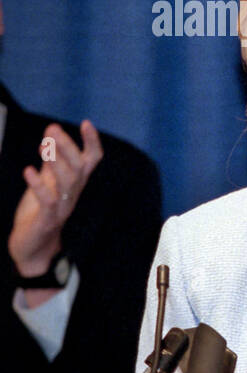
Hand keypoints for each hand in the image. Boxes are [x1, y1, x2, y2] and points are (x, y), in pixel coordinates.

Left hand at [8, 121, 102, 275]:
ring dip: (56, 163)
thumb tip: (50, 137)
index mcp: (74, 184)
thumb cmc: (39, 214)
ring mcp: (62, 207)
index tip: (86, 123)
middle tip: (52, 129)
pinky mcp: (47, 220)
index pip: (91, 161)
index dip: (91, 143)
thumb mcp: (45, 184)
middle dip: (67, 147)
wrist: (32, 249)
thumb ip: (49, 164)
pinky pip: (48, 201)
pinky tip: (28, 170)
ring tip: (44, 146)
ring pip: (67, 182)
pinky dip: (38, 185)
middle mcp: (73, 194)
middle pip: (79, 168)